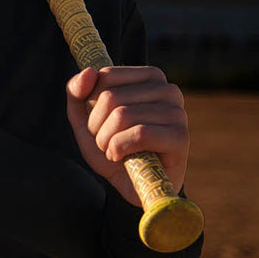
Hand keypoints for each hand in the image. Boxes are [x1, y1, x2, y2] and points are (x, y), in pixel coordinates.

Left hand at [66, 65, 188, 206]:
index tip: (99, 120)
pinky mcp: (180, 137)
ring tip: (113, 151)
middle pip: (111, 97)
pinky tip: (120, 157)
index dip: (91, 103)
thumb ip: (77, 92)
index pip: (106, 76)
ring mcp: (177, 113)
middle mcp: (168, 90)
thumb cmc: (111, 147)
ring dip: (106, 140)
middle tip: (106, 141)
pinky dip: (119, 148)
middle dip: (96, 126)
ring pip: (122, 115)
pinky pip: (139, 134)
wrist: (131, 185)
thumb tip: (89, 72)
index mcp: (150, 77)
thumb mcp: (84, 118)